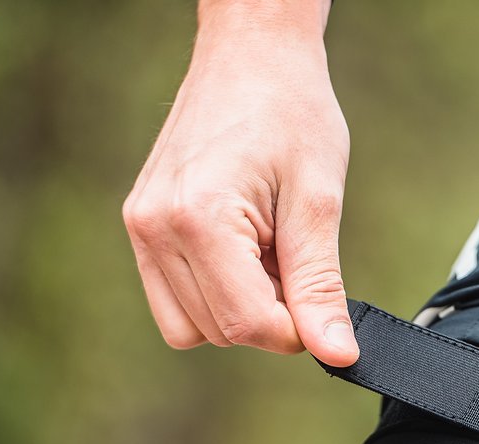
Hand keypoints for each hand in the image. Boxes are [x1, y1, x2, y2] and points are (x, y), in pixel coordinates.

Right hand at [122, 0, 357, 365]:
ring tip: (267, 250)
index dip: (296, 330)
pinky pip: (174, 301)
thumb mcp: (318, 200)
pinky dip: (215, 294)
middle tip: (294, 257)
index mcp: (197, 218)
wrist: (251, 54)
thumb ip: (320, 285)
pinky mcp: (141, 227)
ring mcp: (140, 228)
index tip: (322, 303)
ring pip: (191, 328)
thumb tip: (337, 354)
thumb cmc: (290, 111)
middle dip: (268, 316)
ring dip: (239, 309)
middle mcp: (154, 228)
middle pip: (218, 332)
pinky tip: (243, 251)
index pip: (246, 324)